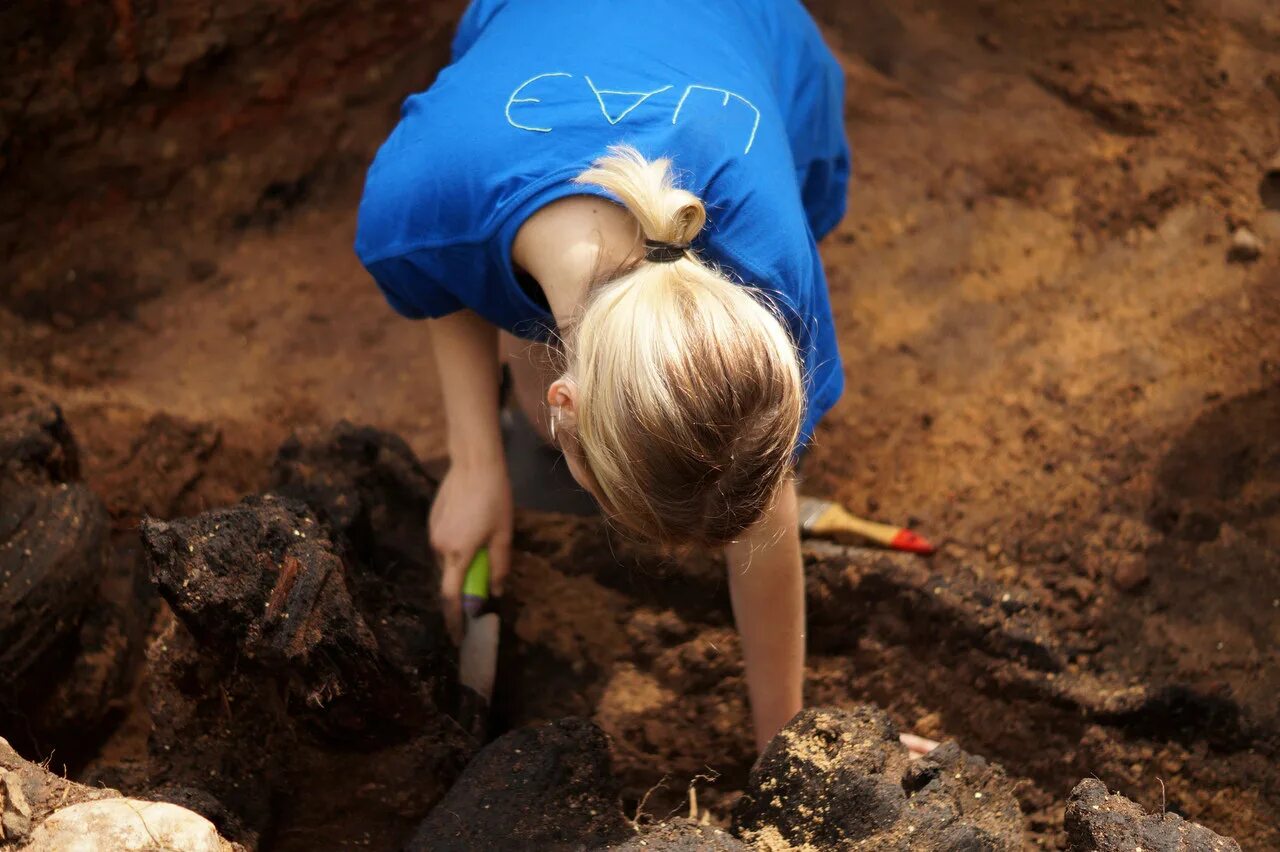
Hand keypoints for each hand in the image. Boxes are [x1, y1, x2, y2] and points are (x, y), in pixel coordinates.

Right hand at [429, 459, 512, 642]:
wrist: (474, 463)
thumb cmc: (494, 498)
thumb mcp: (504, 535)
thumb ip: (499, 567)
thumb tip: (495, 593)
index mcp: (458, 554)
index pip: (451, 597)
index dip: (454, 619)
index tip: (459, 637)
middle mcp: (439, 547)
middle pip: (450, 578)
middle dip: (465, 586)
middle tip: (484, 582)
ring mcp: (433, 533)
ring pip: (448, 560)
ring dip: (463, 563)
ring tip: (483, 545)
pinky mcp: (433, 521)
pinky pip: (445, 543)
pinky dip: (457, 547)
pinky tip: (472, 529)